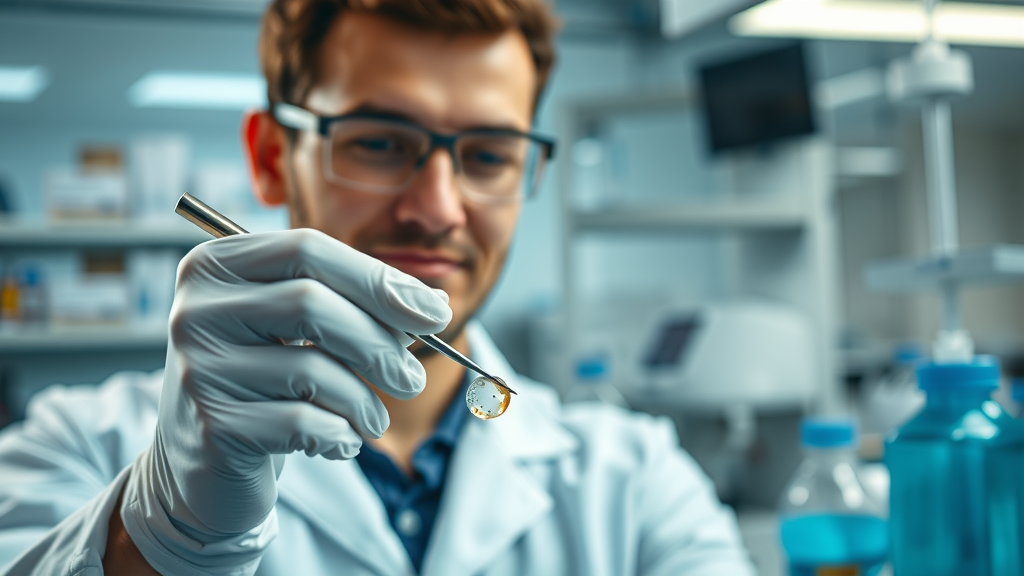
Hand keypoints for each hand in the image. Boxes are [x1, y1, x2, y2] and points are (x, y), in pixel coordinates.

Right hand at [118, 228, 450, 574]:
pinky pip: (304, 423)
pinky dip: (340, 434)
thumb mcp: (300, 330)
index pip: (307, 248)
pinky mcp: (214, 427)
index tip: (433, 314)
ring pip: (312, 369)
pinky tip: (339, 441)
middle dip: (378, 343)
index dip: (377, 279)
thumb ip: (355, 304)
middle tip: (411, 378)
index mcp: (215, 266)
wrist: (203, 466)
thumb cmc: (265, 382)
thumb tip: (432, 306)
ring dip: (363, 400)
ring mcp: (199, 368)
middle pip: (310, 303)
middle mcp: (195, 310)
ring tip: (373, 419)